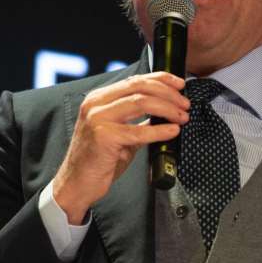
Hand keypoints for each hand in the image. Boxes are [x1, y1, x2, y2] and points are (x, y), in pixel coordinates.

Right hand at [51, 72, 189, 223]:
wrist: (76, 183)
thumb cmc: (98, 160)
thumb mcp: (119, 133)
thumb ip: (137, 120)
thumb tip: (165, 112)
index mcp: (99, 98)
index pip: (135, 79)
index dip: (161, 79)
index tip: (179, 84)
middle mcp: (96, 104)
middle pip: (140, 87)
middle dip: (168, 93)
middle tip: (185, 104)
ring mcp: (97, 118)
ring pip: (141, 102)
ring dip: (168, 108)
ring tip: (182, 117)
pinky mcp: (103, 136)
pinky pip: (139, 131)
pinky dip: (160, 130)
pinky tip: (173, 131)